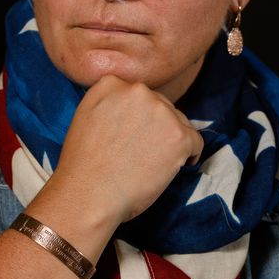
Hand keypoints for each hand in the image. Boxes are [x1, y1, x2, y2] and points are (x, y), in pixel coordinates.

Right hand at [51, 74, 203, 225]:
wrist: (88, 194)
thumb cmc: (83, 166)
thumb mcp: (87, 117)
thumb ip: (110, 104)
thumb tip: (134, 110)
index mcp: (111, 84)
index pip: (137, 95)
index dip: (137, 117)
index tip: (132, 135)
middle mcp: (137, 90)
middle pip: (160, 105)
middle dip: (155, 127)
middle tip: (142, 153)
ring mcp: (161, 111)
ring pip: (179, 122)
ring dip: (170, 140)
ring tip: (151, 163)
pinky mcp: (179, 135)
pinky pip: (195, 141)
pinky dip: (189, 155)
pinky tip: (171, 168)